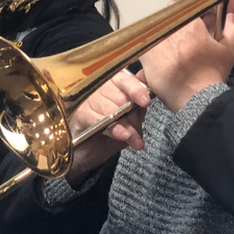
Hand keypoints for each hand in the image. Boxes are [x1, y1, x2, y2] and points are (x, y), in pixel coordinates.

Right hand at [65, 70, 150, 184]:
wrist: (87, 152)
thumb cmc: (109, 132)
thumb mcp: (129, 120)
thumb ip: (139, 105)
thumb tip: (153, 87)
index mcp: (113, 84)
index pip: (126, 80)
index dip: (137, 90)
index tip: (146, 102)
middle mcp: (99, 88)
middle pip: (120, 97)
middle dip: (133, 117)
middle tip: (138, 133)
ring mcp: (87, 100)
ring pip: (111, 110)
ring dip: (126, 127)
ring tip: (135, 141)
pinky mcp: (79, 114)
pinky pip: (99, 119)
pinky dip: (113, 128)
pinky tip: (122, 135)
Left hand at [139, 12, 233, 112]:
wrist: (197, 97)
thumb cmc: (213, 73)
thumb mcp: (228, 51)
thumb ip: (231, 30)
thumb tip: (230, 16)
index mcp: (191, 25)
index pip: (183, 8)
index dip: (184, 13)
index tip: (186, 22)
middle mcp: (172, 31)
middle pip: (167, 18)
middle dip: (172, 24)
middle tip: (177, 37)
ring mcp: (157, 43)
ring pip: (154, 31)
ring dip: (160, 36)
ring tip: (167, 48)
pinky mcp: (146, 57)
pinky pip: (144, 46)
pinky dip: (149, 49)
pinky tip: (157, 57)